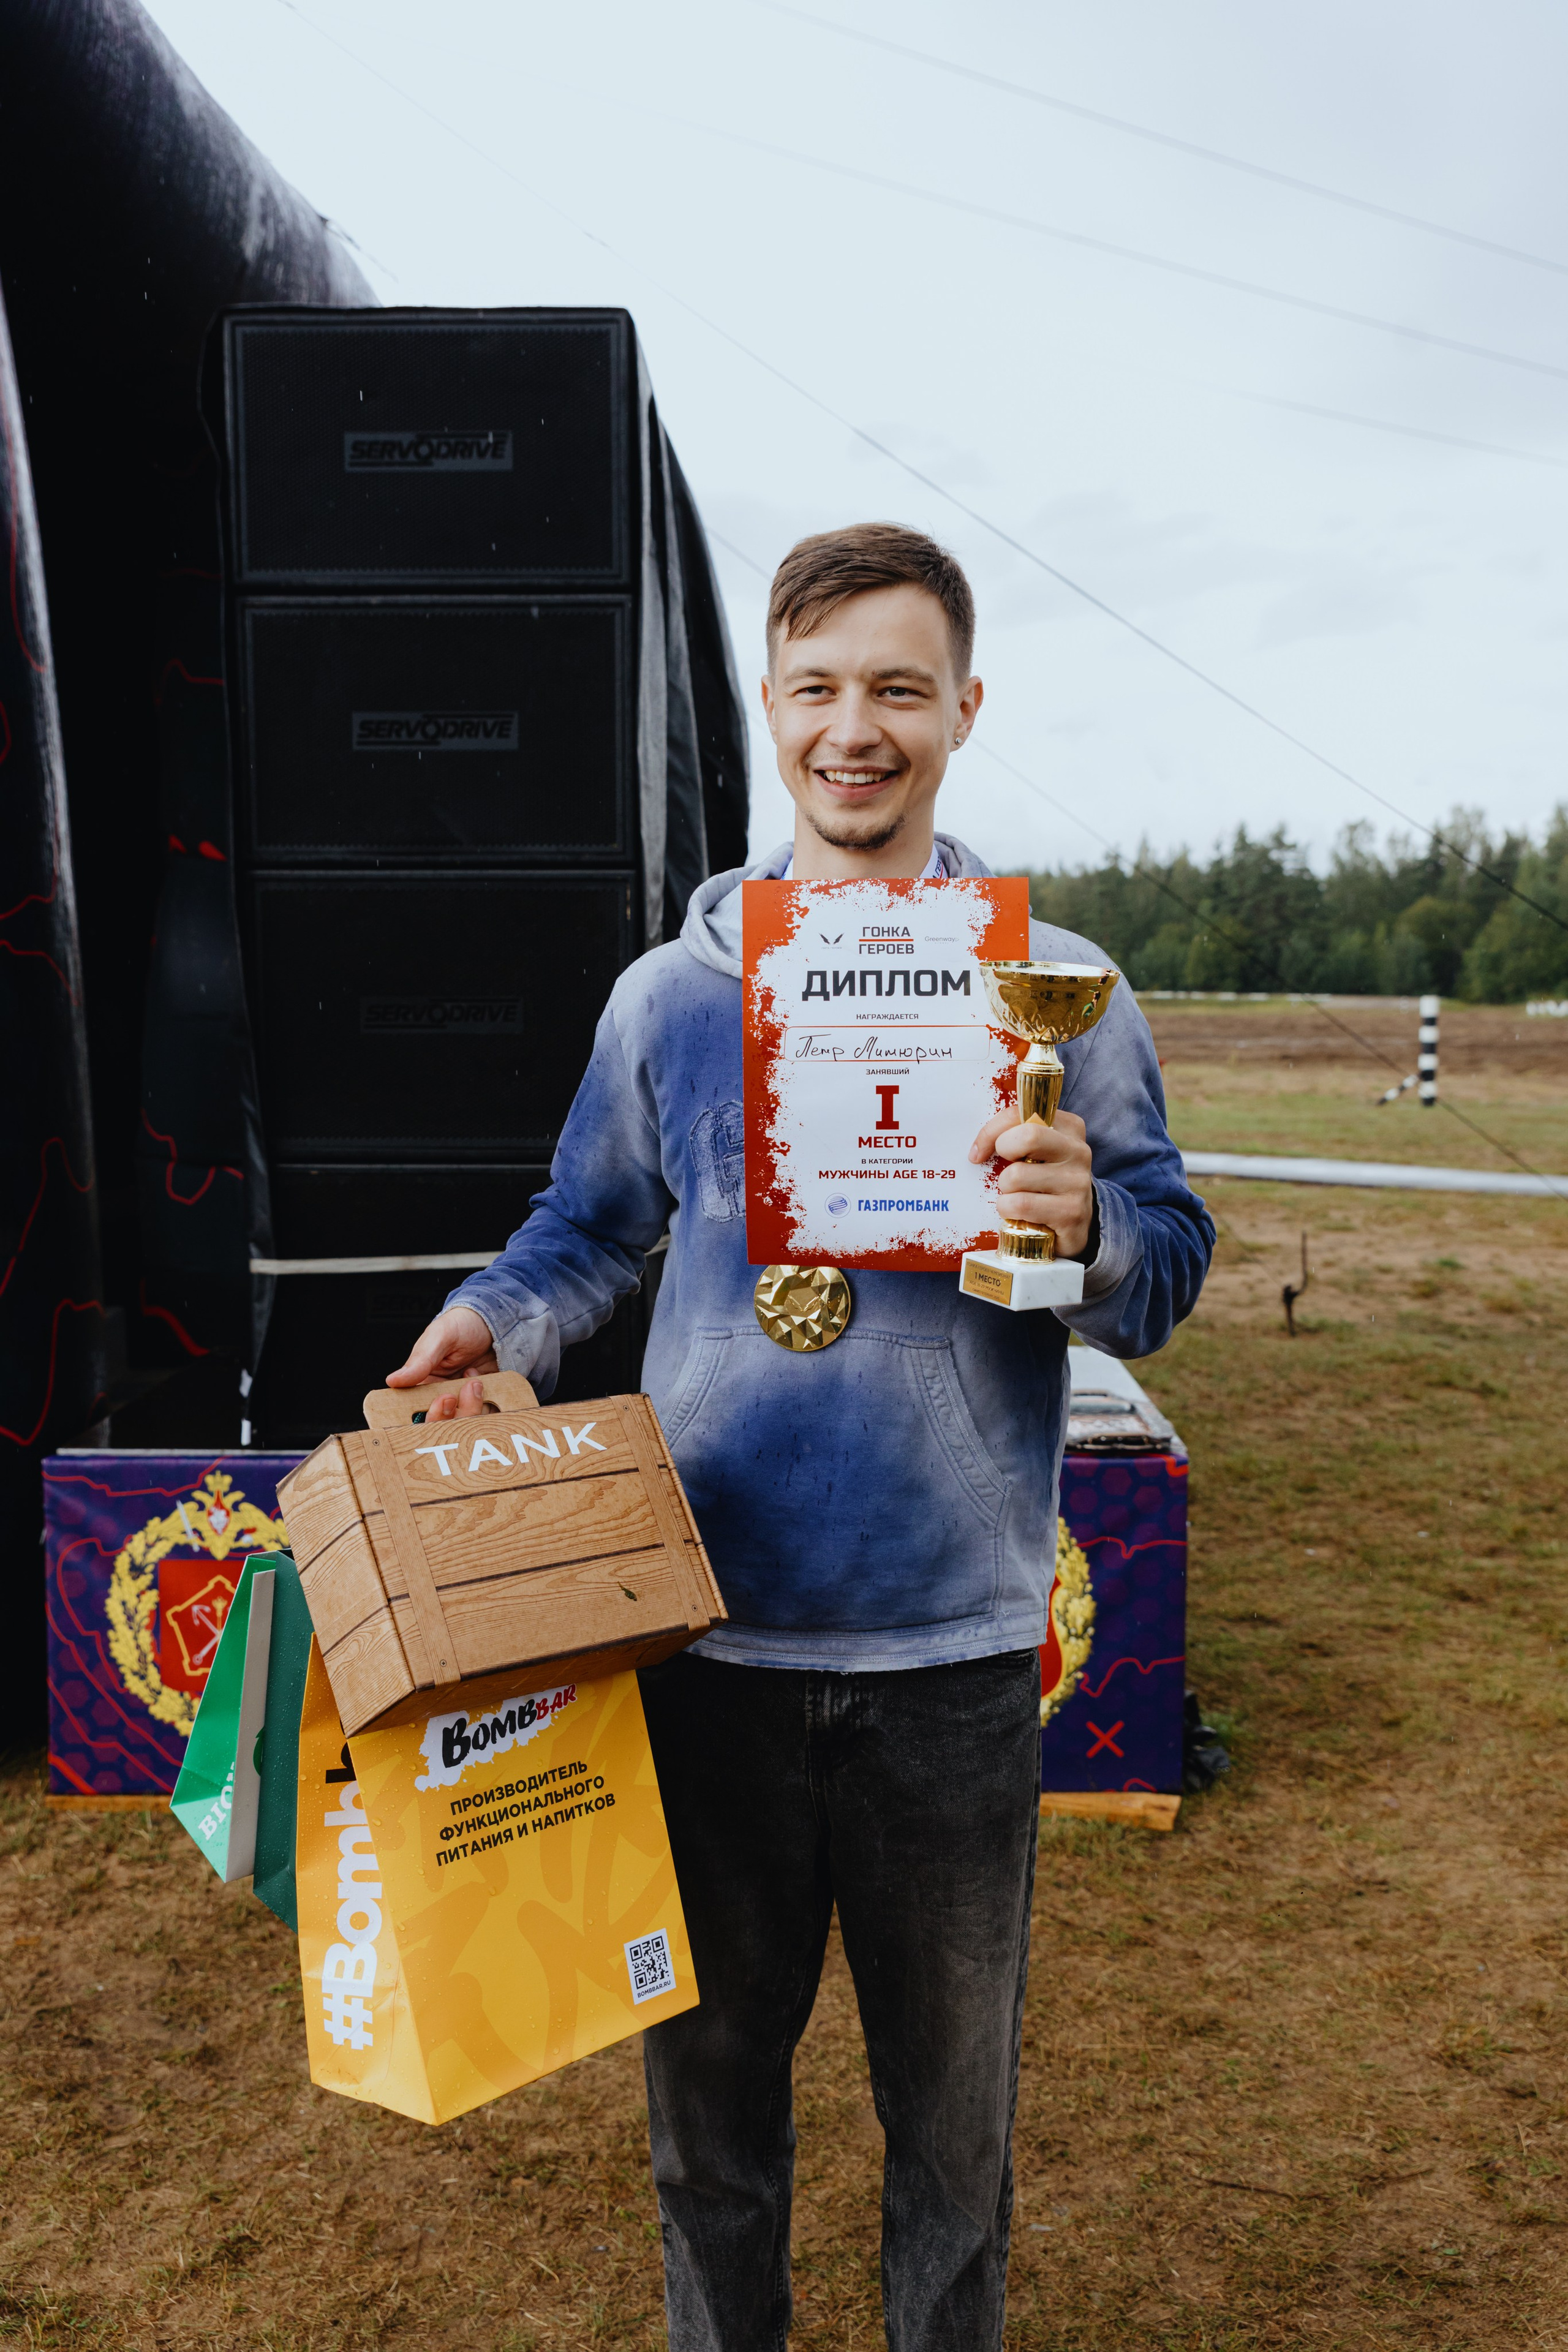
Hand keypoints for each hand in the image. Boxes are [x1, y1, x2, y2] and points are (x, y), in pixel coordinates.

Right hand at [385, 1306, 497, 1419]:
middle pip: (445, 1424)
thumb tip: (393, 1380)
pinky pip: (487, 1415)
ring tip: (475, 1378)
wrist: (491, 1321)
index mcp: (423, 1385)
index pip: (419, 1412)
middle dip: (457, 1412)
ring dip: (474, 1404)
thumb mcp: (439, 1336)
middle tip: (467, 1385)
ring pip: (467, 1422)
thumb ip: (419, 1361)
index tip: (444, 1399)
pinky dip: (491, 1405)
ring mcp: (464, 1401)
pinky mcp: (484, 1401)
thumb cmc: (460, 1324)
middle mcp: (442, 1397)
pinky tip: (486, 1381)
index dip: (432, 1414)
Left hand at [967, 1108, 1094, 1260]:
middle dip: (1003, 1154)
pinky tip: (1018, 1213)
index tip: (979, 1151)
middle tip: (1002, 1170)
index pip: (1021, 1114)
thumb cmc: (1045, 1181)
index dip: (991, 1131)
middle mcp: (1078, 1151)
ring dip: (1005, 1190)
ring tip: (1017, 1196)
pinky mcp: (1071, 1212)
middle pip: (1028, 1137)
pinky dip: (1008, 1209)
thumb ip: (1015, 1136)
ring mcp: (1077, 1182)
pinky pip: (1020, 1204)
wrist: (1076, 1222)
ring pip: (1017, 1175)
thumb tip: (978, 1149)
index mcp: (1069, 1128)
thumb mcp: (1037, 1152)